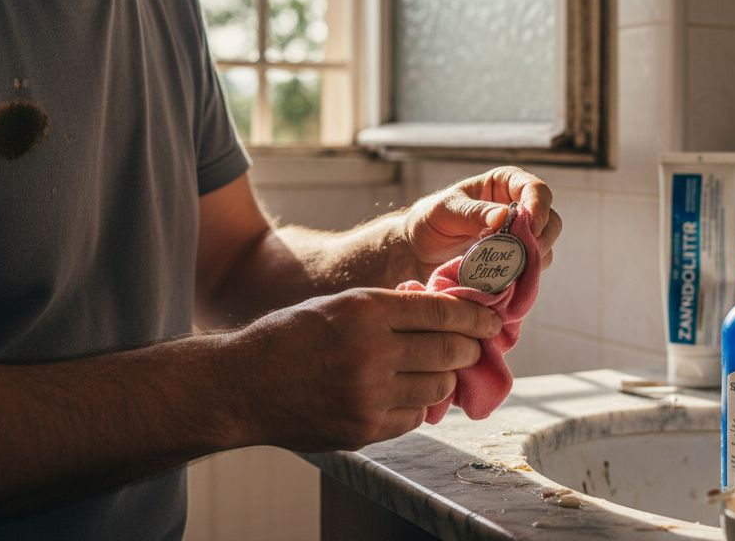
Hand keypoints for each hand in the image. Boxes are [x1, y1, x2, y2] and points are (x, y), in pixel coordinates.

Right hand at [223, 288, 501, 451]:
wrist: (243, 385)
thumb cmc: (293, 336)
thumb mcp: (340, 304)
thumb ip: (391, 308)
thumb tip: (447, 314)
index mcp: (366, 311)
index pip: (443, 311)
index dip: (476, 315)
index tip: (492, 320)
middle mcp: (371, 352)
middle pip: (450, 351)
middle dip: (469, 348)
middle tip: (471, 347)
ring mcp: (368, 396)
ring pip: (438, 387)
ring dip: (443, 378)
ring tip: (434, 370)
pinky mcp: (364, 429)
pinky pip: (414, 416)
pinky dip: (417, 404)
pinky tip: (403, 392)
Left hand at [402, 166, 561, 279]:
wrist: (418, 250)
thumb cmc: (430, 220)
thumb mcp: (446, 211)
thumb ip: (474, 213)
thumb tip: (504, 216)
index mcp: (505, 183)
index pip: (536, 189)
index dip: (539, 207)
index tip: (532, 227)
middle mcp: (518, 207)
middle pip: (550, 219)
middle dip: (542, 237)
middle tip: (524, 253)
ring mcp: (519, 235)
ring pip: (546, 245)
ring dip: (534, 258)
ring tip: (511, 267)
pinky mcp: (515, 259)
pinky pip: (533, 267)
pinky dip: (525, 274)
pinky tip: (507, 277)